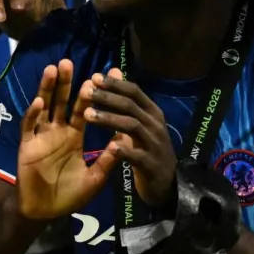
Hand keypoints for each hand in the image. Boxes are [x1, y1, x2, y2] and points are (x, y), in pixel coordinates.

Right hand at [17, 60, 118, 219]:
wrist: (44, 211)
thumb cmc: (69, 195)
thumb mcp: (95, 178)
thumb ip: (107, 159)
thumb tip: (125, 137)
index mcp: (75, 136)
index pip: (84, 109)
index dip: (92, 93)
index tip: (100, 75)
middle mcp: (58, 131)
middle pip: (62, 102)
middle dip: (66, 83)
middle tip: (69, 61)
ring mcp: (41, 136)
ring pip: (44, 107)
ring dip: (47, 89)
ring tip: (53, 69)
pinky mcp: (27, 145)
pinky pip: (30, 126)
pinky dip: (34, 114)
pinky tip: (40, 102)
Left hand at [85, 69, 175, 208]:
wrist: (168, 183)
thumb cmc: (148, 148)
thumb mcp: (139, 122)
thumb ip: (125, 99)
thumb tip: (113, 70)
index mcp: (152, 112)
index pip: (134, 91)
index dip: (114, 84)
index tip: (94, 77)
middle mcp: (155, 125)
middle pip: (130, 105)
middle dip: (107, 97)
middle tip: (85, 92)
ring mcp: (155, 144)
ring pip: (132, 126)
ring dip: (109, 119)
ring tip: (87, 115)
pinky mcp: (151, 164)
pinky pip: (137, 155)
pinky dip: (124, 150)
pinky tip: (110, 146)